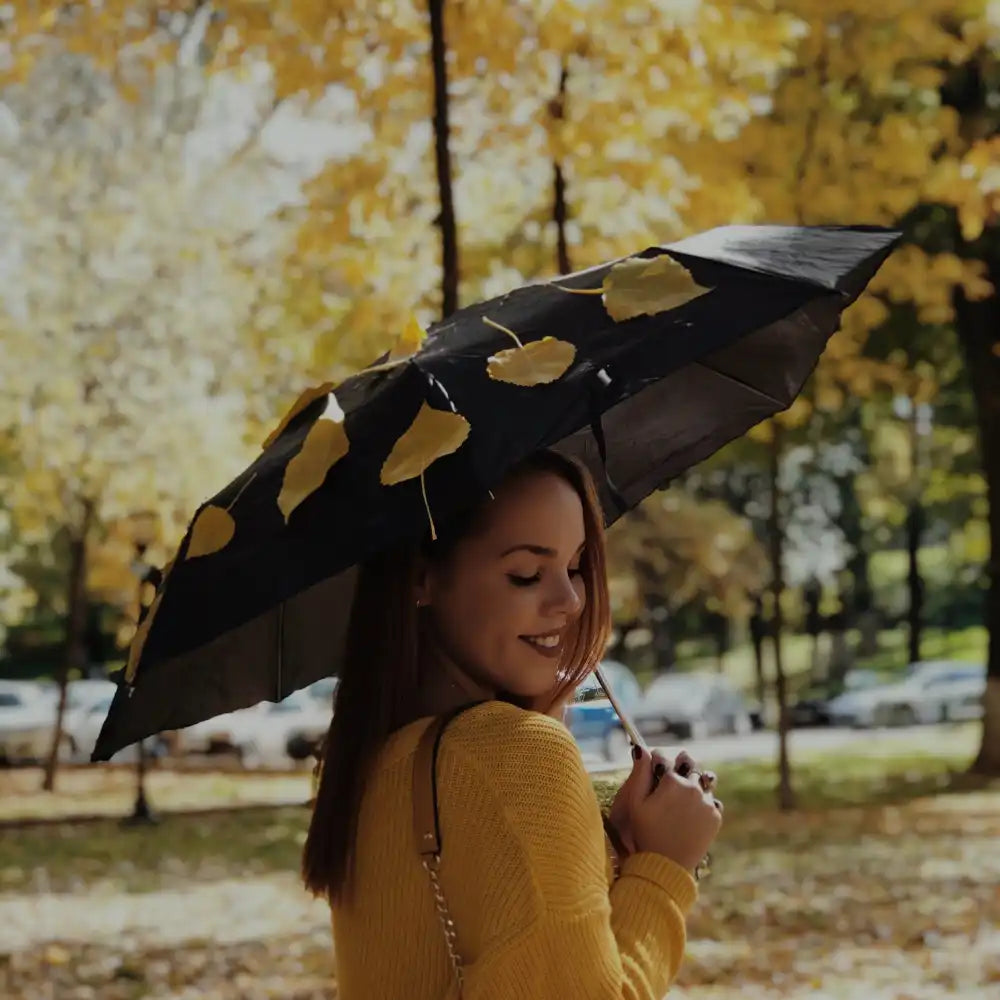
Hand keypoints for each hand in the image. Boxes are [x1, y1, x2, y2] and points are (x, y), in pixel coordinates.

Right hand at [614, 746, 722, 873]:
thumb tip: (640, 748)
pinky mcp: (715, 816)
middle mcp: (693, 787)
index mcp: (672, 781)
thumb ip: (640, 772)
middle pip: (687, 763)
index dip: (655, 762)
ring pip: (702, 780)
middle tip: (669, 782)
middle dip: (678, 767)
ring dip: (692, 784)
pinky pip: (710, 800)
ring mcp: (707, 802)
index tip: (652, 771)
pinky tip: (689, 815)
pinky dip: (702, 803)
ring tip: (680, 801)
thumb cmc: (646, 833)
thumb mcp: (636, 802)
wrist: (667, 866)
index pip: (663, 756)